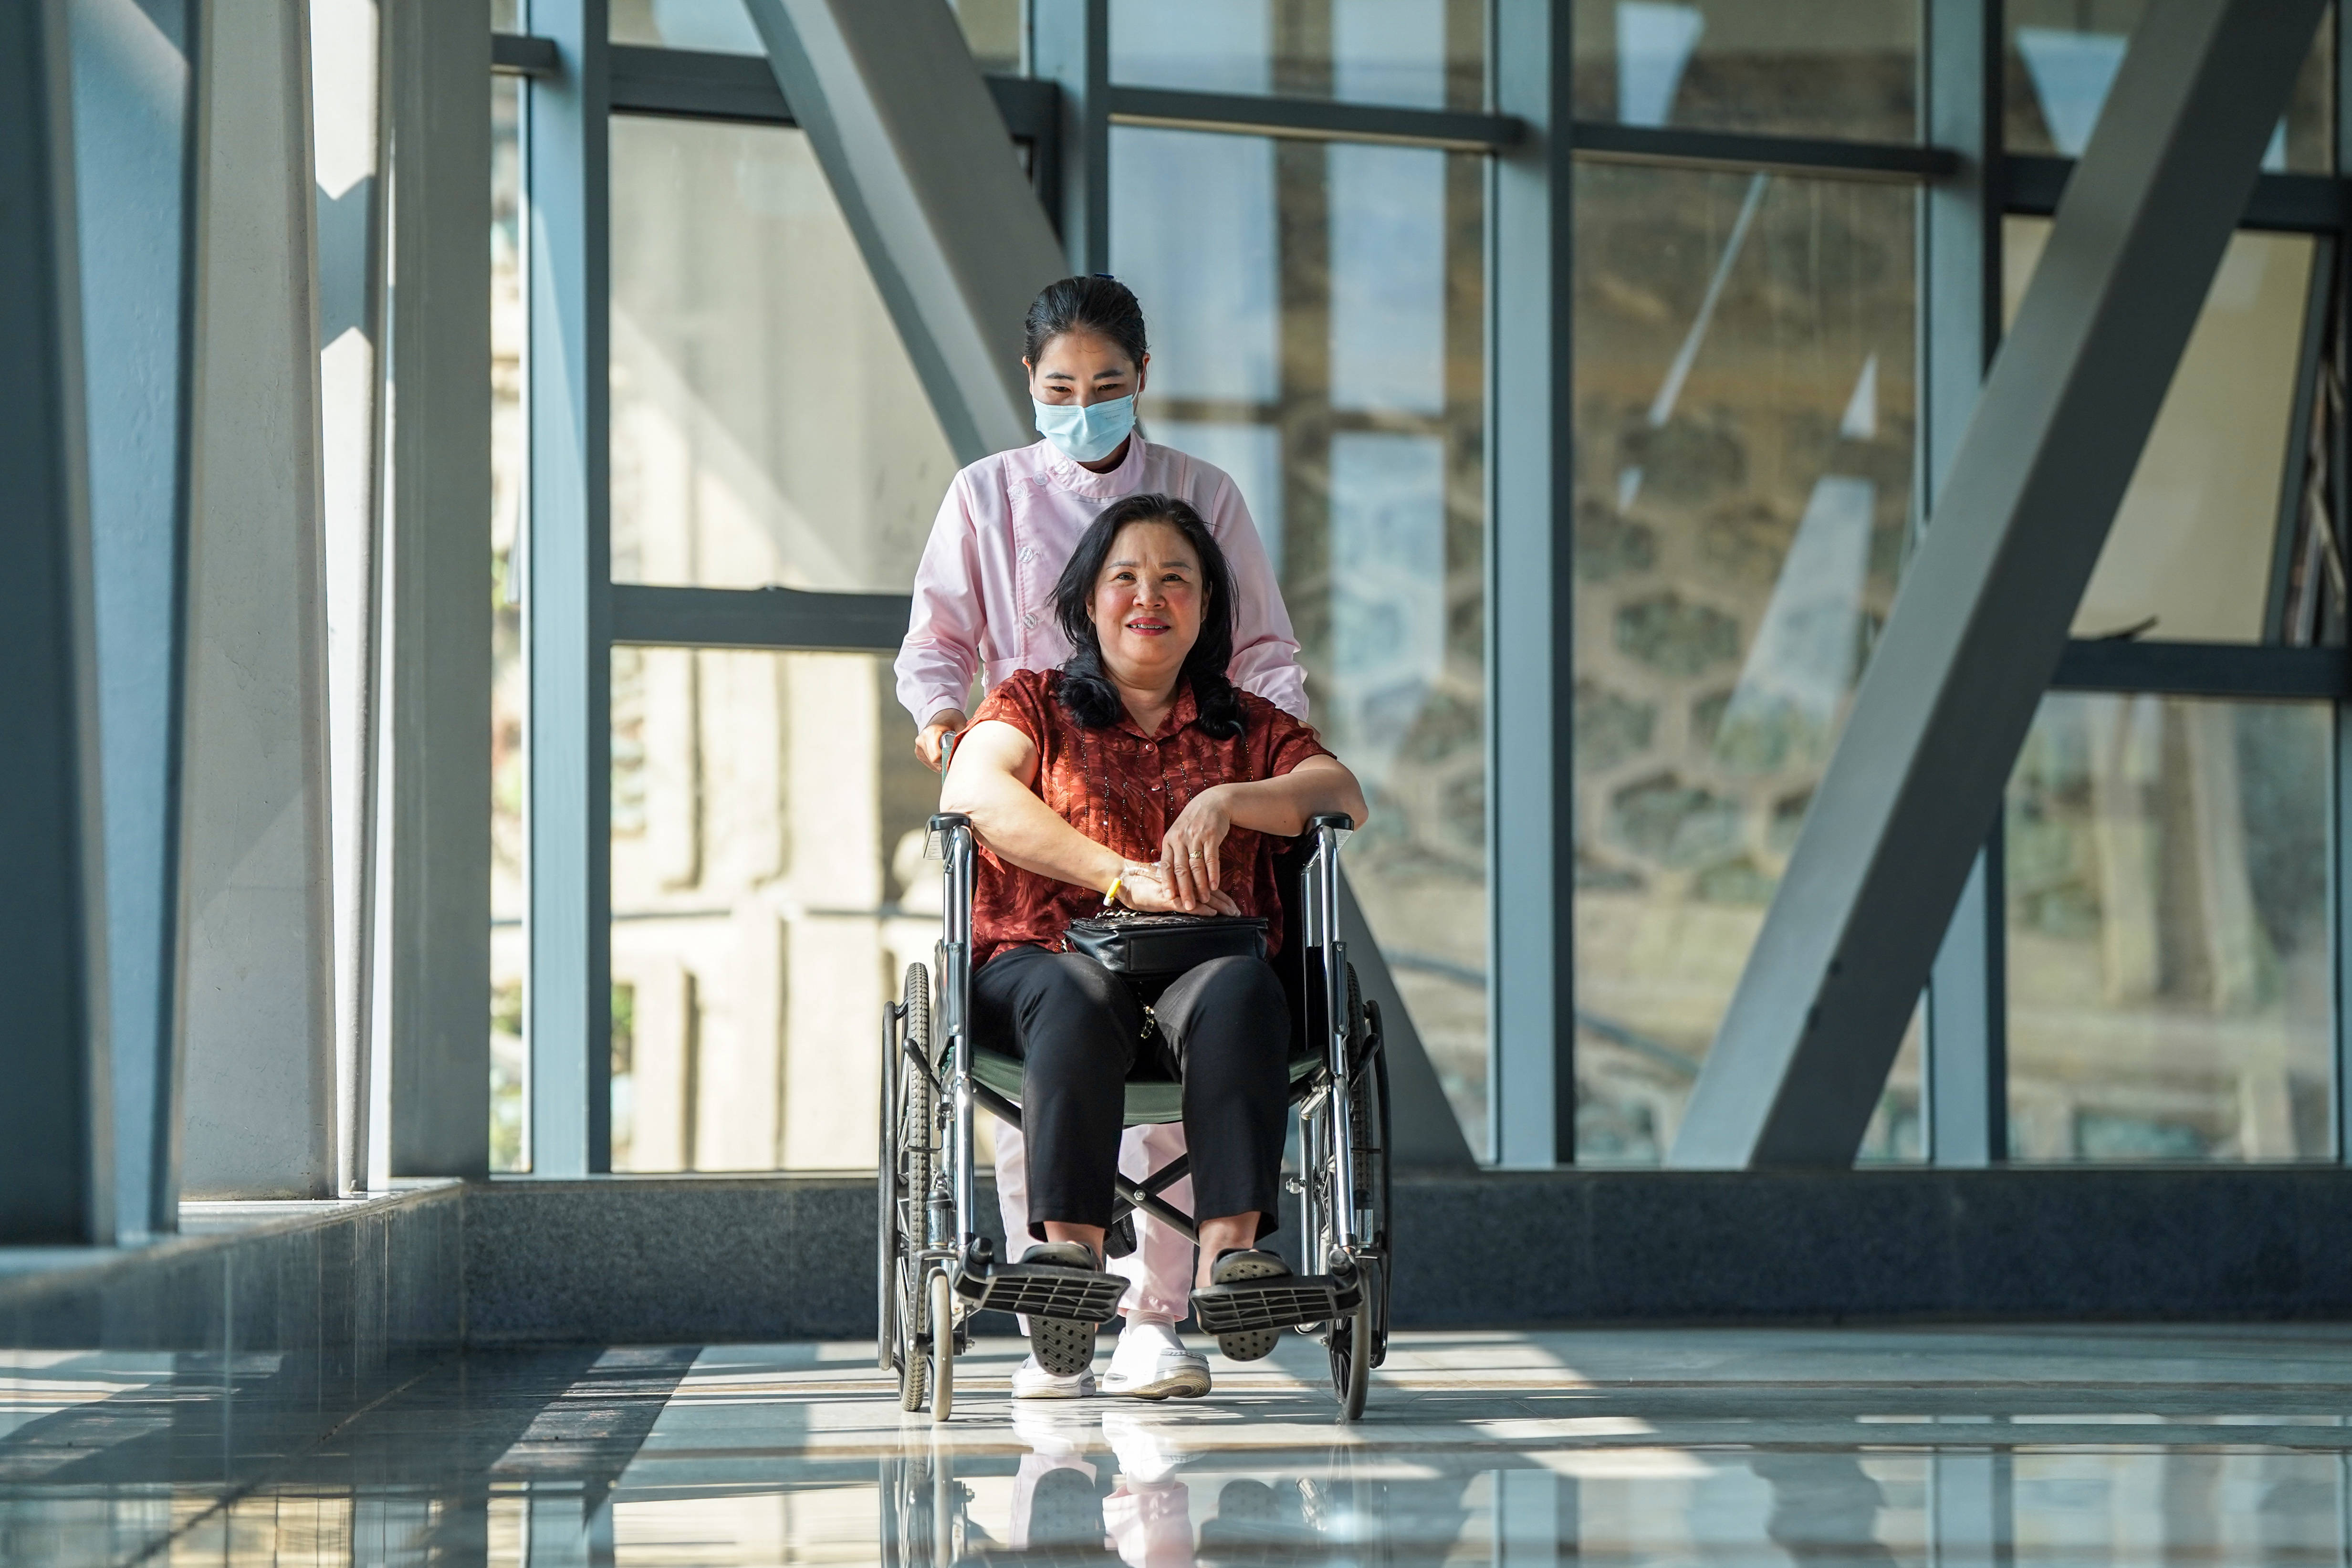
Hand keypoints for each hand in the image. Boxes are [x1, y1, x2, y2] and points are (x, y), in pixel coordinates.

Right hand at [917, 709, 967, 772]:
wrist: (942, 714)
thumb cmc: (952, 718)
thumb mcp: (961, 724)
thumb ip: (963, 737)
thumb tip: (969, 751)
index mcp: (929, 733)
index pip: (936, 756)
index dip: (948, 760)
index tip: (957, 756)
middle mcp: (921, 740)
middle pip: (935, 762)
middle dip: (947, 762)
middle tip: (956, 756)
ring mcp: (918, 747)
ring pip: (932, 764)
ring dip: (943, 763)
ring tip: (950, 752)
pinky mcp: (919, 752)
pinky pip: (930, 763)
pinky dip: (939, 763)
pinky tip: (944, 754)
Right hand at [1118, 867, 1239, 915]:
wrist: (1125, 878)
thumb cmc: (1143, 883)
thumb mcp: (1163, 888)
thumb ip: (1177, 889)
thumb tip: (1192, 897)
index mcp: (1183, 881)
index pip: (1205, 888)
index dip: (1220, 896)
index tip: (1233, 904)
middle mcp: (1182, 884)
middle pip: (1208, 893)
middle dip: (1224, 903)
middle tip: (1237, 911)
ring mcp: (1176, 892)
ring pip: (1201, 899)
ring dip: (1218, 906)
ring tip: (1231, 913)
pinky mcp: (1167, 900)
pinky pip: (1187, 905)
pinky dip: (1200, 909)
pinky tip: (1211, 913)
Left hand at [1159, 785, 1234, 910]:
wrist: (1212, 802)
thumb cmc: (1193, 822)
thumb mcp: (1178, 833)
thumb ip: (1173, 852)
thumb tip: (1168, 875)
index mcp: (1169, 840)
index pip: (1165, 865)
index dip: (1168, 883)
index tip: (1170, 898)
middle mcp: (1180, 839)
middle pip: (1181, 869)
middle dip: (1184, 890)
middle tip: (1188, 906)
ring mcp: (1195, 837)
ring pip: (1196, 866)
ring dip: (1201, 885)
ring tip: (1203, 899)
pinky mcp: (1211, 836)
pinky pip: (1211, 859)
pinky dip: (1213, 874)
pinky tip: (1215, 886)